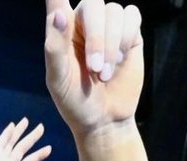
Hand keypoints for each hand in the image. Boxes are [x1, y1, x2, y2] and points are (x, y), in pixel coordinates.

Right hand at [0, 119, 50, 160]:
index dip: (38, 155)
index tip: (49, 148)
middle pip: (21, 149)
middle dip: (31, 138)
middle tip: (41, 127)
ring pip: (12, 145)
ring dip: (19, 132)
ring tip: (27, 120)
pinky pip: (1, 146)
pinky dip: (6, 136)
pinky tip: (12, 126)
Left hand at [44, 0, 143, 135]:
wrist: (104, 121)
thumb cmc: (75, 102)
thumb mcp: (58, 80)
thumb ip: (54, 48)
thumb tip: (59, 16)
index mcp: (63, 30)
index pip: (58, 2)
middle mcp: (85, 22)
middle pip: (93, 4)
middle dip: (97, 37)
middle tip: (94, 69)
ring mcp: (109, 26)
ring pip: (114, 12)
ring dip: (111, 45)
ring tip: (104, 75)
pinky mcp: (130, 33)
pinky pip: (132, 16)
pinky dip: (126, 38)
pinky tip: (120, 60)